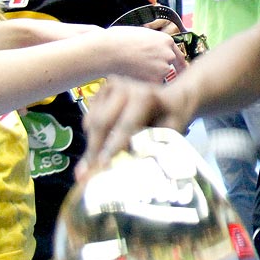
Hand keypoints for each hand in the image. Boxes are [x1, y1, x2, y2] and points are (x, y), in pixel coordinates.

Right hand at [81, 74, 197, 174]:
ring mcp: (109, 87)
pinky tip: (100, 147)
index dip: (113, 147)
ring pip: (91, 122)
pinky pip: (89, 119)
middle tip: (87, 173)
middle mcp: (124, 87)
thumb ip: (151, 147)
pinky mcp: (100, 92)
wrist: (172, 98)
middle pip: (101, 123)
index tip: (102, 166)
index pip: (124, 125)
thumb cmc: (172, 119)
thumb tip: (130, 168)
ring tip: (91, 165)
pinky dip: (92, 136)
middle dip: (95, 149)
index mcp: (144, 96)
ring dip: (92, 145)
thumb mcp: (169, 133)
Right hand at [95, 25, 188, 82]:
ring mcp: (163, 67)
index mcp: (166, 40)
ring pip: (159, 77)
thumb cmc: (116, 40)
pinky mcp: (155, 80)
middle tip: (143, 69)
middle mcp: (168, 54)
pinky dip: (142, 84)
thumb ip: (152, 42)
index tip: (180, 70)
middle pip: (168, 67)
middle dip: (157, 70)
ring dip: (149, 77)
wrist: (106, 51)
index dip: (177, 64)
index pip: (178, 56)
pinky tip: (131, 76)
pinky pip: (151, 86)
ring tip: (132, 69)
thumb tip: (153, 47)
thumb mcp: (140, 34)